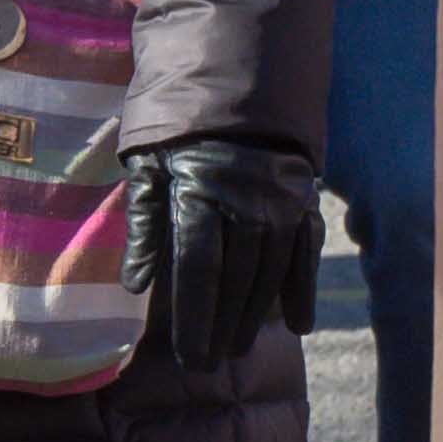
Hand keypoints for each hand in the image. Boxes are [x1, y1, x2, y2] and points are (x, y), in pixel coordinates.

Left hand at [119, 138, 324, 377]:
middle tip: (209, 363)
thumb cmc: (177, 128)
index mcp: (199, 190)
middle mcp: (246, 198)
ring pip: (271, 269)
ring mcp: (281, 198)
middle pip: (236, 277)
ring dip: (255, 314)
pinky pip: (306, 250)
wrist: (237, 78)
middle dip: (221, 325)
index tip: (187, 355)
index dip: (194, 317)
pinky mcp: (304, 196)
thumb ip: (144, 221)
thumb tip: (135, 286)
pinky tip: (299, 325)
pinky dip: (303, 288)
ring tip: (239, 348)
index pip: (198, 267)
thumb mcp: (146, 163)